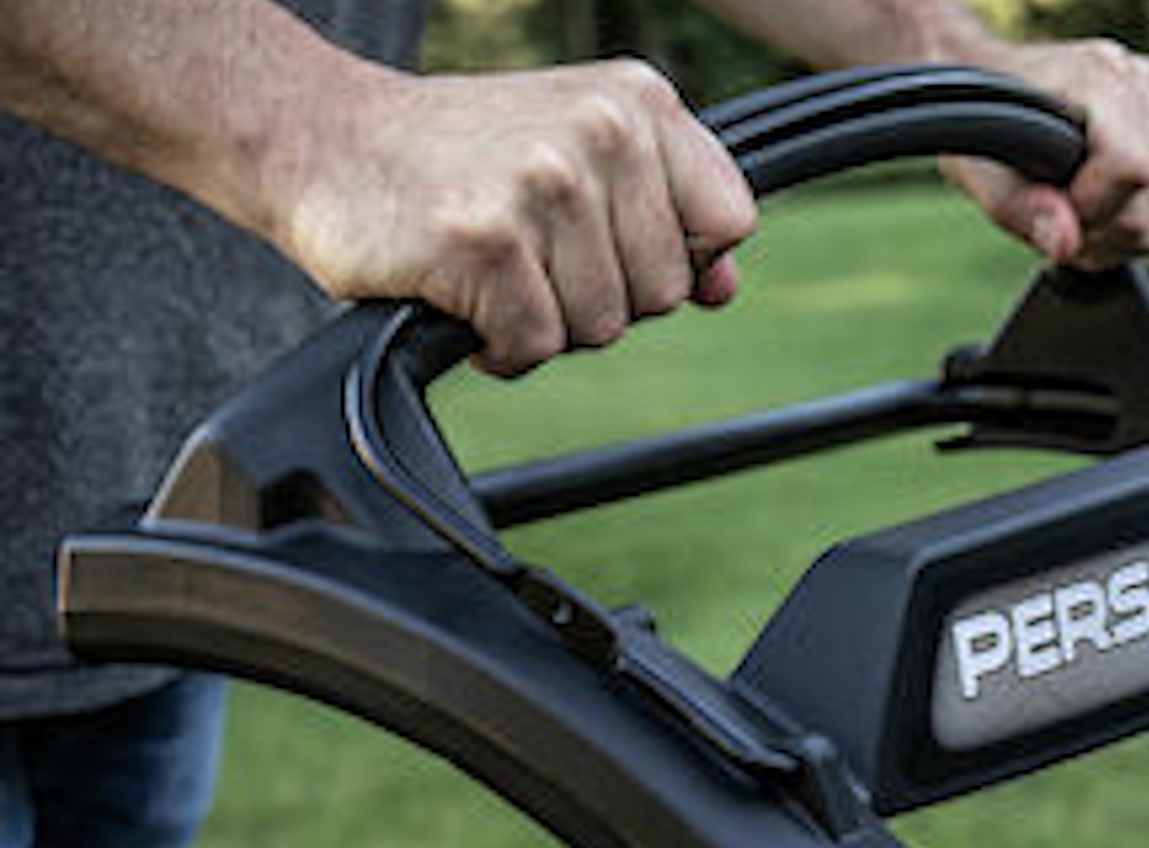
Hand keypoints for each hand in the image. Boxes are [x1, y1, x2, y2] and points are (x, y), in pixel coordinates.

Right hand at [275, 59, 756, 375]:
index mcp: (637, 101)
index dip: (680, 257)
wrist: (321, 138)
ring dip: (544, 322)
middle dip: (600, 296)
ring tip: (494, 270)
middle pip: (663, 290)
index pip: (729, 219)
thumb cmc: (457, 158)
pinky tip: (463, 298)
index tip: (615, 248)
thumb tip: (724, 289)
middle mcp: (601, 132)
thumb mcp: (577, 153)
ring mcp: (544, 185)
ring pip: (601, 326)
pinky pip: (535, 345)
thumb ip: (662, 212)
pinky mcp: (486, 242)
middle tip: (531, 255)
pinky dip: (498, 346)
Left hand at [943, 39, 1148, 269]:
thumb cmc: (985, 125)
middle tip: (1057, 217)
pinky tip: (1100, 201)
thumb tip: (1068, 244)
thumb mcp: (985, 176)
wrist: (996, 85)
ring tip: (1073, 208)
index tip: (1052, 206)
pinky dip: (1134, 218)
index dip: (1090, 209)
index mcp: (1102, 78)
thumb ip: (1025, 211)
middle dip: (1101, 230)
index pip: (1131, 169)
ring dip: (1115, 230)